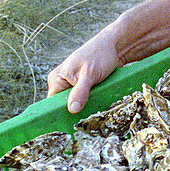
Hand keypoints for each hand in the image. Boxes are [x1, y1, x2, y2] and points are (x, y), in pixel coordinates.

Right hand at [46, 0, 169, 114]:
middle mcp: (62, 82)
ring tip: (93, 115)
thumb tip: (72, 110)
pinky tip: (97, 108)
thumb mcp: (90, 75)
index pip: (52, 104)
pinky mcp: (84, 86)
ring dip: (84, 108)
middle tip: (85, 122)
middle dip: (74, 112)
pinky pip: (84, 99)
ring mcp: (73, 85)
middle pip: (64, 105)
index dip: (60, 114)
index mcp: (57, 79)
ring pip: (75, 103)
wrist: (116, 46)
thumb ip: (80, 92)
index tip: (70, 125)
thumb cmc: (100, 55)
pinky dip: (90, 103)